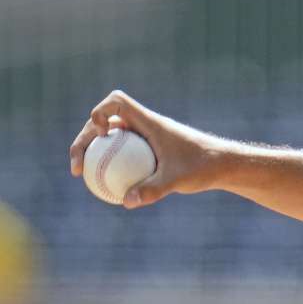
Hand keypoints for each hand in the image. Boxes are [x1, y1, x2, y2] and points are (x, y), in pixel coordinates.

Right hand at [68, 90, 225, 208]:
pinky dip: (112, 164)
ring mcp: (147, 137)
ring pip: (113, 138)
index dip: (100, 112)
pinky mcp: (151, 150)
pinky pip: (124, 153)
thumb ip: (152, 190)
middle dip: (85, 139)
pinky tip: (107, 189)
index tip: (100, 134)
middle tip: (77, 167)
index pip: (118, 101)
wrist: (225, 165)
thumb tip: (126, 202)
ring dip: (95, 152)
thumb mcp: (178, 180)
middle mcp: (146, 125)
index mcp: (150, 122)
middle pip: (105, 121)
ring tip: (84, 176)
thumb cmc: (204, 167)